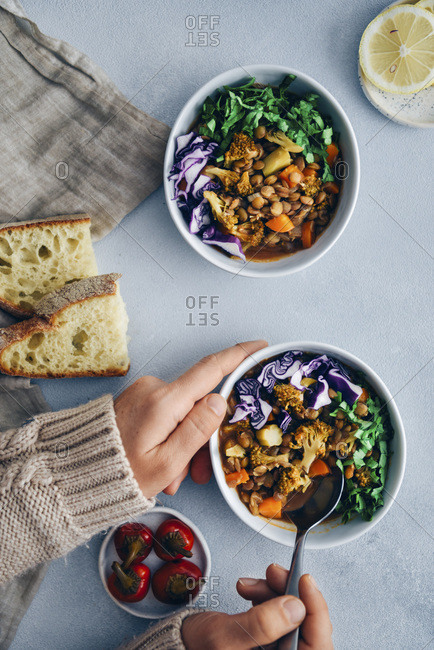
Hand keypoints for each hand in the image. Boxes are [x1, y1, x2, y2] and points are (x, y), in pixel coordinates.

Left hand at [114, 340, 266, 497]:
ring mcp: (144, 392)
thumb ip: (198, 429)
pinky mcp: (137, 399)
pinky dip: (170, 436)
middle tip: (196, 472)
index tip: (259, 346)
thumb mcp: (168, 462)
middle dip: (202, 437)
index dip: (238, 357)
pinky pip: (166, 414)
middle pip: (198, 403)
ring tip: (171, 476)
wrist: (77, 476)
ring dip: (184, 443)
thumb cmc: (120, 475)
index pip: (210, 370)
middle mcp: (154, 388)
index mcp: (164, 401)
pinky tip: (161, 463)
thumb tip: (220, 399)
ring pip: (183, 413)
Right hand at [182, 564, 332, 648]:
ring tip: (252, 585)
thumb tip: (295, 607)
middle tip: (275, 573)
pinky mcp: (269, 640)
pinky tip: (251, 591)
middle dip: (290, 594)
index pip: (317, 645)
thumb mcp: (226, 637)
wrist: (178, 644)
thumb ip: (262, 624)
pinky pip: (279, 613)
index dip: (316, 611)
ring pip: (292, 616)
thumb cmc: (195, 649)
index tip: (304, 581)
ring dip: (275, 592)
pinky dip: (267, 596)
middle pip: (305, 627)